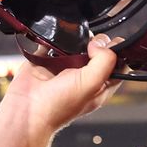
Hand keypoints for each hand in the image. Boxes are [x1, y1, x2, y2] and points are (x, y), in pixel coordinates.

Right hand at [4, 37, 119, 135]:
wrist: (26, 109)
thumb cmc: (58, 106)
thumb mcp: (92, 84)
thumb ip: (104, 61)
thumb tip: (101, 43)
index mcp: (101, 85)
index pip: (119, 64)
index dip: (118, 52)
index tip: (110, 46)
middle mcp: (85, 75)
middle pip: (100, 49)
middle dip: (97, 42)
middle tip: (89, 46)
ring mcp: (66, 66)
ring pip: (78, 43)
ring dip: (77, 38)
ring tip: (72, 44)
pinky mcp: (47, 59)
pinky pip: (54, 41)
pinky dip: (55, 37)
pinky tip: (56, 41)